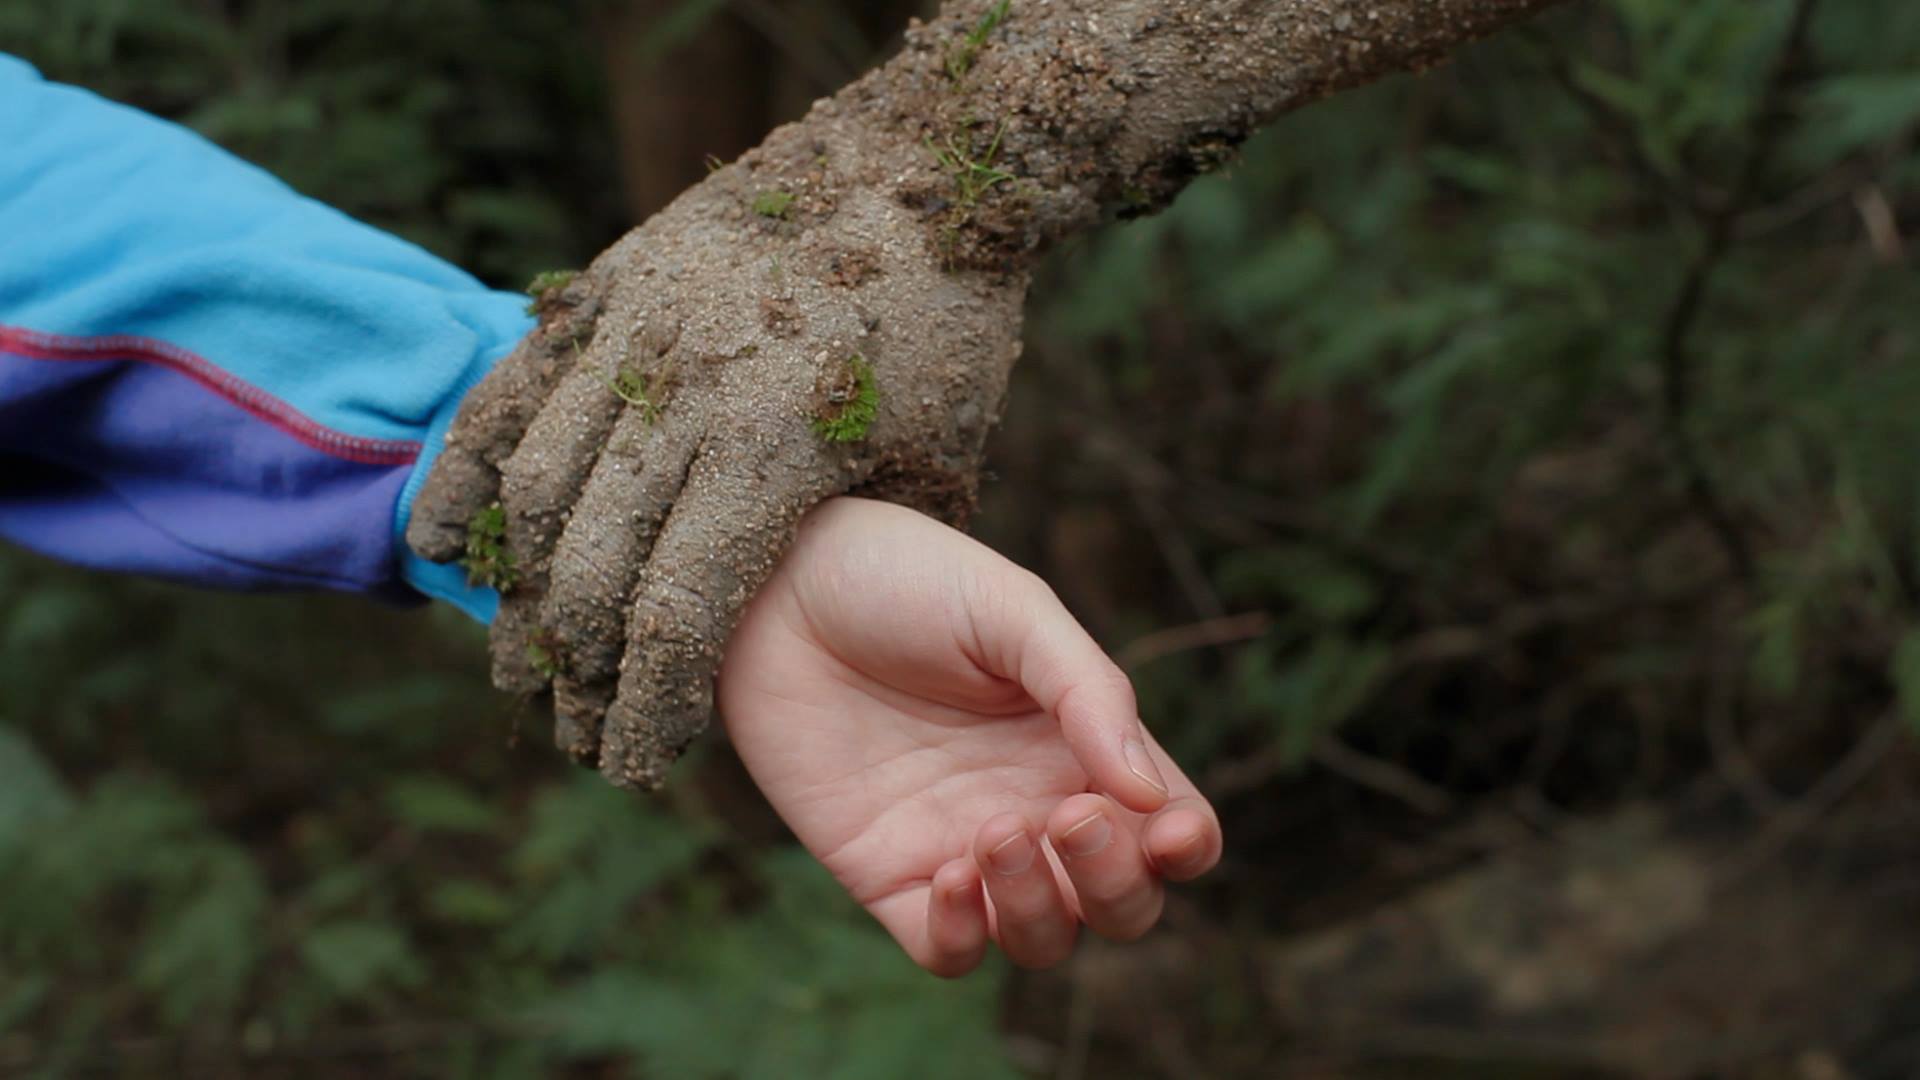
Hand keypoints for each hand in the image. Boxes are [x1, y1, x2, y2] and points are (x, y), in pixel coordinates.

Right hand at [405, 105, 1029, 789]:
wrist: (918, 158)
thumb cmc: (946, 327)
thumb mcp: (937, 457)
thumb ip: (868, 551)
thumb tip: (826, 640)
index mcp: (778, 453)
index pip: (681, 614)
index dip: (648, 703)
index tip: (634, 763)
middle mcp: (689, 396)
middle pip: (594, 564)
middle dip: (576, 666)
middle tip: (572, 722)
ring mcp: (636, 334)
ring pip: (539, 486)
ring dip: (521, 586)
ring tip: (521, 654)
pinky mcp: (606, 288)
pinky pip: (509, 391)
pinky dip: (465, 471)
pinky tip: (441, 540)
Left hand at [716, 497, 1221, 974]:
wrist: (775, 585)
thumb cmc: (903, 577)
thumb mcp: (1011, 609)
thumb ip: (1088, 692)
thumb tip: (1148, 795)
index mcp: (1082, 744)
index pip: (1171, 826)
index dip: (1187, 846)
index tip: (1169, 830)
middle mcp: (1036, 806)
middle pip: (1121, 902)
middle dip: (1116, 883)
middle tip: (1068, 817)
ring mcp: (963, 847)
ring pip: (1043, 937)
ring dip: (1040, 908)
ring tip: (993, 831)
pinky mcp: (887, 876)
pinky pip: (948, 952)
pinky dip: (964, 936)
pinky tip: (950, 872)